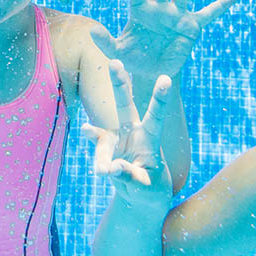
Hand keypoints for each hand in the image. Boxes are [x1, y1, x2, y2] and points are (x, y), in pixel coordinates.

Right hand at [82, 64, 173, 208]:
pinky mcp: (104, 148)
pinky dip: (93, 146)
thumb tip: (113, 167)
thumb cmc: (149, 187)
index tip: (165, 78)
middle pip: (124, 104)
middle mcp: (133, 132)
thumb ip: (131, 177)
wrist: (139, 193)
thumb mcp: (145, 186)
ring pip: (104, 134)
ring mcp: (116, 139)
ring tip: (104, 172)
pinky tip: (90, 140)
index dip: (159, 98)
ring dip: (100, 146)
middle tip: (115, 61)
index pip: (156, 116)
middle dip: (119, 83)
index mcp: (150, 138)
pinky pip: (95, 145)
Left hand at [94, 0, 238, 78]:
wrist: (153, 73)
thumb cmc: (134, 59)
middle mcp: (160, 6)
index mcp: (140, 9)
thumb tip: (92, 29)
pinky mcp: (192, 27)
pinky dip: (222, 5)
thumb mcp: (117, 53)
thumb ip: (105, 42)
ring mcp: (177, 14)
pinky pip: (209, 14)